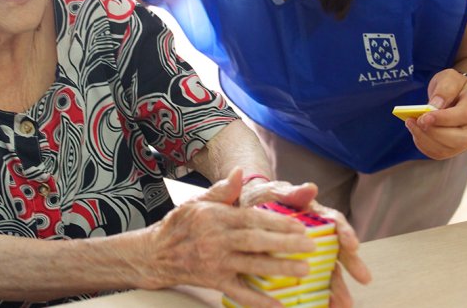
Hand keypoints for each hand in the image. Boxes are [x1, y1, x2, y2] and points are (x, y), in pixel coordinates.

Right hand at [140, 168, 315, 306]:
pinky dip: (259, 300)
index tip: (299, 225)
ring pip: (253, 266)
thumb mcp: (198, 202)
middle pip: (256, 242)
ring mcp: (216, 263)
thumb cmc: (180, 225)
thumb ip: (222, 190)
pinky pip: (240, 293)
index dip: (277, 223)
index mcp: (217, 218)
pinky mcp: (215, 282)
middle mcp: (217, 241)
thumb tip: (239, 173)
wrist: (156, 254)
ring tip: (303, 270)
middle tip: (310, 246)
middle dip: (285, 245)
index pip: (251, 219)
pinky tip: (279, 304)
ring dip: (280, 269)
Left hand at [238, 174, 371, 305]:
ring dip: (338, 287)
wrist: (246, 207)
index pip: (335, 222)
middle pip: (338, 250)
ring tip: (345, 304)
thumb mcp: (274, 191)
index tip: (353, 245)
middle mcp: (317, 235)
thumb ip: (291, 192)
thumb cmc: (265, 197)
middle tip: (364, 279)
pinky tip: (325, 307)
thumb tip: (310, 188)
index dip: (346, 232)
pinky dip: (319, 295)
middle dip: (352, 264)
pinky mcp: (296, 265)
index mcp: (314, 215)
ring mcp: (308, 252)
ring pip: (328, 270)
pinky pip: (311, 281)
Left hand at [405, 69, 466, 159]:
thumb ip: (444, 90)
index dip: (443, 119)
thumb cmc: (455, 86)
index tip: (424, 117)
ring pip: (447, 149)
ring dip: (425, 139)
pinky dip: (424, 145)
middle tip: (415, 121)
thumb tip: (434, 106)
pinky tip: (416, 131)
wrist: (460, 96)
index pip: (463, 116)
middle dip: (434, 133)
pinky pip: (439, 154)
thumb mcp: (450, 78)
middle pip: (459, 139)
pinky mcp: (455, 148)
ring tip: (410, 123)